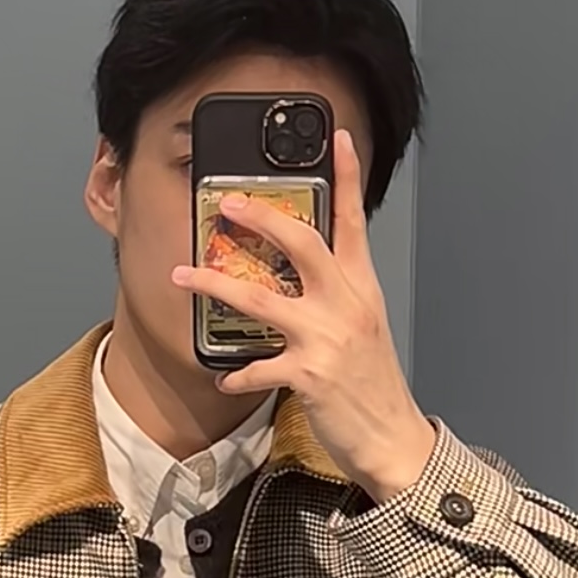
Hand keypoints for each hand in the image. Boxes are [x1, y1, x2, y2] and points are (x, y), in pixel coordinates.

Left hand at [171, 129, 436, 502]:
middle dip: (261, 218)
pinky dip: (238, 374)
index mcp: (361, 289)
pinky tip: (224, 378)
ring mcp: (327, 339)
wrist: (393, 438)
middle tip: (227, 204)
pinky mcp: (309, 375)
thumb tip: (307, 277)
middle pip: (302, 243)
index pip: (354, 223)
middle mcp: (346, 305)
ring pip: (263, 299)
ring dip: (217, 285)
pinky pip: (259, 367)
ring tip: (184, 275)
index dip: (347, 177)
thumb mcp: (364, 329)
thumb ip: (338, 297)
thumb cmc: (374, 385)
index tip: (334, 139)